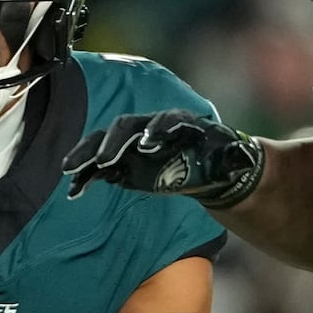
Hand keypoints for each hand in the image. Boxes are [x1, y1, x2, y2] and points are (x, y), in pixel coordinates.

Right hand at [62, 110, 263, 206]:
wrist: (206, 167)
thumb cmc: (219, 158)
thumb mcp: (230, 157)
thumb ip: (231, 156)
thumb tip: (242, 155)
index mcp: (177, 123)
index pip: (164, 120)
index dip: (156, 130)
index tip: (148, 144)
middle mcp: (149, 129)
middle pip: (125, 128)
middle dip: (112, 143)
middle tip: (101, 160)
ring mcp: (132, 145)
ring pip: (103, 144)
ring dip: (86, 156)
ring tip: (70, 171)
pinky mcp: (122, 163)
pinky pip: (98, 168)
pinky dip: (85, 178)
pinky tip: (74, 192)